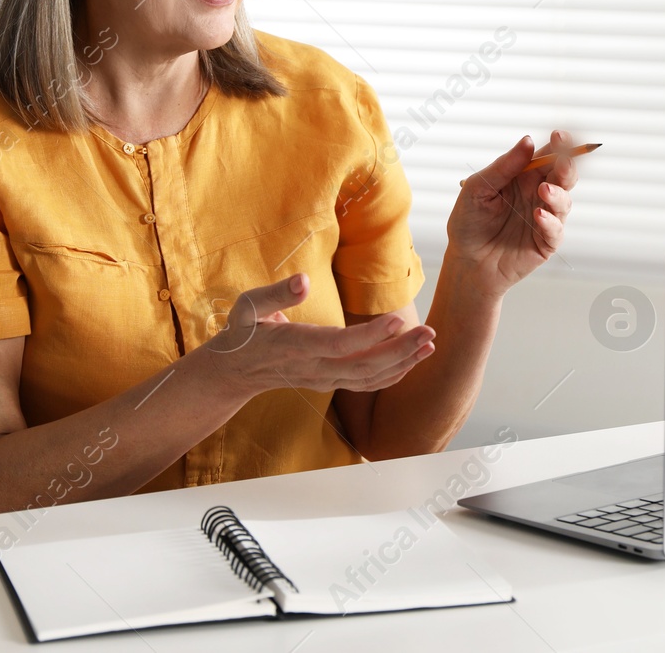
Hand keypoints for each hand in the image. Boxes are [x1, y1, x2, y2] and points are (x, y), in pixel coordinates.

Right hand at [203, 273, 435, 395]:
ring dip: (403, 363)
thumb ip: (276, 294)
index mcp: (295, 346)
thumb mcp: (248, 306)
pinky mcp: (330, 383)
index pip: (338, 344)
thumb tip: (303, 280)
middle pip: (363, 366)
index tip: (399, 319)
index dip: (370, 336)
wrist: (235, 372)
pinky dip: (393, 374)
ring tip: (430, 344)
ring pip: (369, 379)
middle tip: (430, 332)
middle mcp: (313, 368)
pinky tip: (413, 359)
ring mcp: (323, 379)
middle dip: (400, 351)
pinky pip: (366, 384)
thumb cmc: (243, 332)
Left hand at [447, 130, 576, 295]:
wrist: (466, 261)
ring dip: (558, 194)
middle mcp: (538, 194)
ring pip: (565, 201)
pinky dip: (550, 222)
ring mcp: (545, 218)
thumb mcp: (478, 188)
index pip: (548, 155)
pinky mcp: (546, 242)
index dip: (559, 145)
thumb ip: (504, 166)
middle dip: (568, 165)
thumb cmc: (469, 222)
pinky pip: (556, 230)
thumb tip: (528, 141)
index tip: (560, 136)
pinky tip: (538, 216)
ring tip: (542, 191)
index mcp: (524, 177)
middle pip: (564, 175)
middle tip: (563, 160)